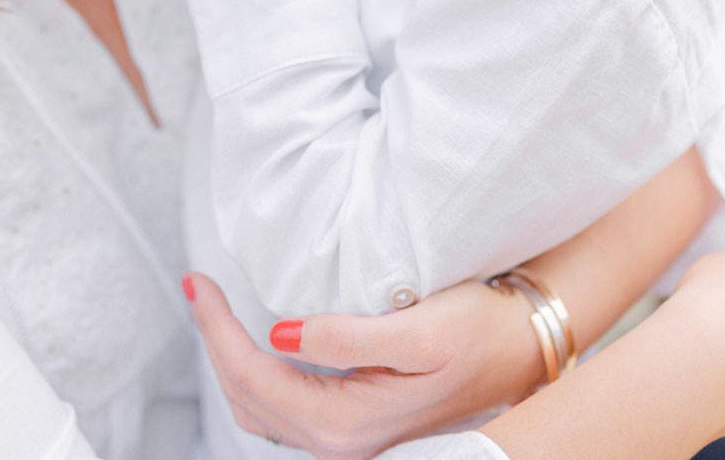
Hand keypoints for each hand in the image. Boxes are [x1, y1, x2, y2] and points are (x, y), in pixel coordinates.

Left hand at [184, 272, 539, 459]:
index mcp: (347, 424)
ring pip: (261, 407)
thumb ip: (347, 337)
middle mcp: (341, 443)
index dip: (217, 329)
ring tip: (217, 309)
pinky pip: (285, 407)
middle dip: (215, 341)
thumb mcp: (419, 331)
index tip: (199, 281)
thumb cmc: (481, 334)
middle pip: (248, 397)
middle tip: (198, 286)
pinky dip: (257, 372)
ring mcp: (348, 438)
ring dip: (232, 358)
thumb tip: (281, 335)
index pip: (254, 377)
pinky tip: (257, 340)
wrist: (526, 351)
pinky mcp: (356, 424)